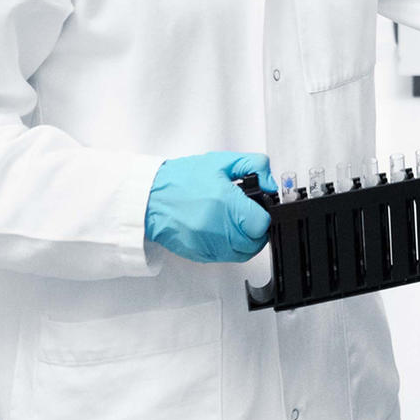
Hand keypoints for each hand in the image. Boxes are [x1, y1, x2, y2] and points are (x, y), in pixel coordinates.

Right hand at [144, 151, 274, 261]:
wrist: (149, 197)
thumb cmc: (180, 179)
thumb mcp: (220, 162)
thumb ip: (253, 166)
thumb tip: (270, 183)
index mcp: (225, 203)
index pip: (261, 223)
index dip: (264, 216)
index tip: (258, 209)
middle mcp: (217, 228)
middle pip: (254, 242)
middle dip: (256, 230)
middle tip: (249, 217)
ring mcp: (207, 244)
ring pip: (242, 254)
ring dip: (245, 241)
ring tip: (235, 224)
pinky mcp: (199, 254)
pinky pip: (224, 257)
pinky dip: (229, 247)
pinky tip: (221, 231)